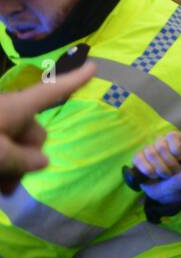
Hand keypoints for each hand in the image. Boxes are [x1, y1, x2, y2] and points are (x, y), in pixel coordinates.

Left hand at [0, 64, 94, 193]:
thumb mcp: (0, 155)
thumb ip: (25, 159)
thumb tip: (42, 160)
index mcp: (15, 108)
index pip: (51, 93)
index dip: (73, 81)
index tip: (95, 66)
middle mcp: (5, 113)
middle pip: (33, 131)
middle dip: (31, 156)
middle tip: (17, 182)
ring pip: (14, 146)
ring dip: (13, 169)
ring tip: (4, 191)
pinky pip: (0, 151)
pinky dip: (1, 168)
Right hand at [132, 131, 180, 203]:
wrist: (169, 191)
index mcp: (175, 140)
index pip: (172, 136)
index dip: (177, 150)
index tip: (180, 159)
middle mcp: (160, 141)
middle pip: (161, 146)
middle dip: (170, 164)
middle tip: (173, 171)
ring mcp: (147, 149)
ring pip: (151, 154)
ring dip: (161, 169)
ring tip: (165, 175)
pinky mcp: (137, 158)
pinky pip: (139, 160)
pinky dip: (149, 171)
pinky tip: (153, 175)